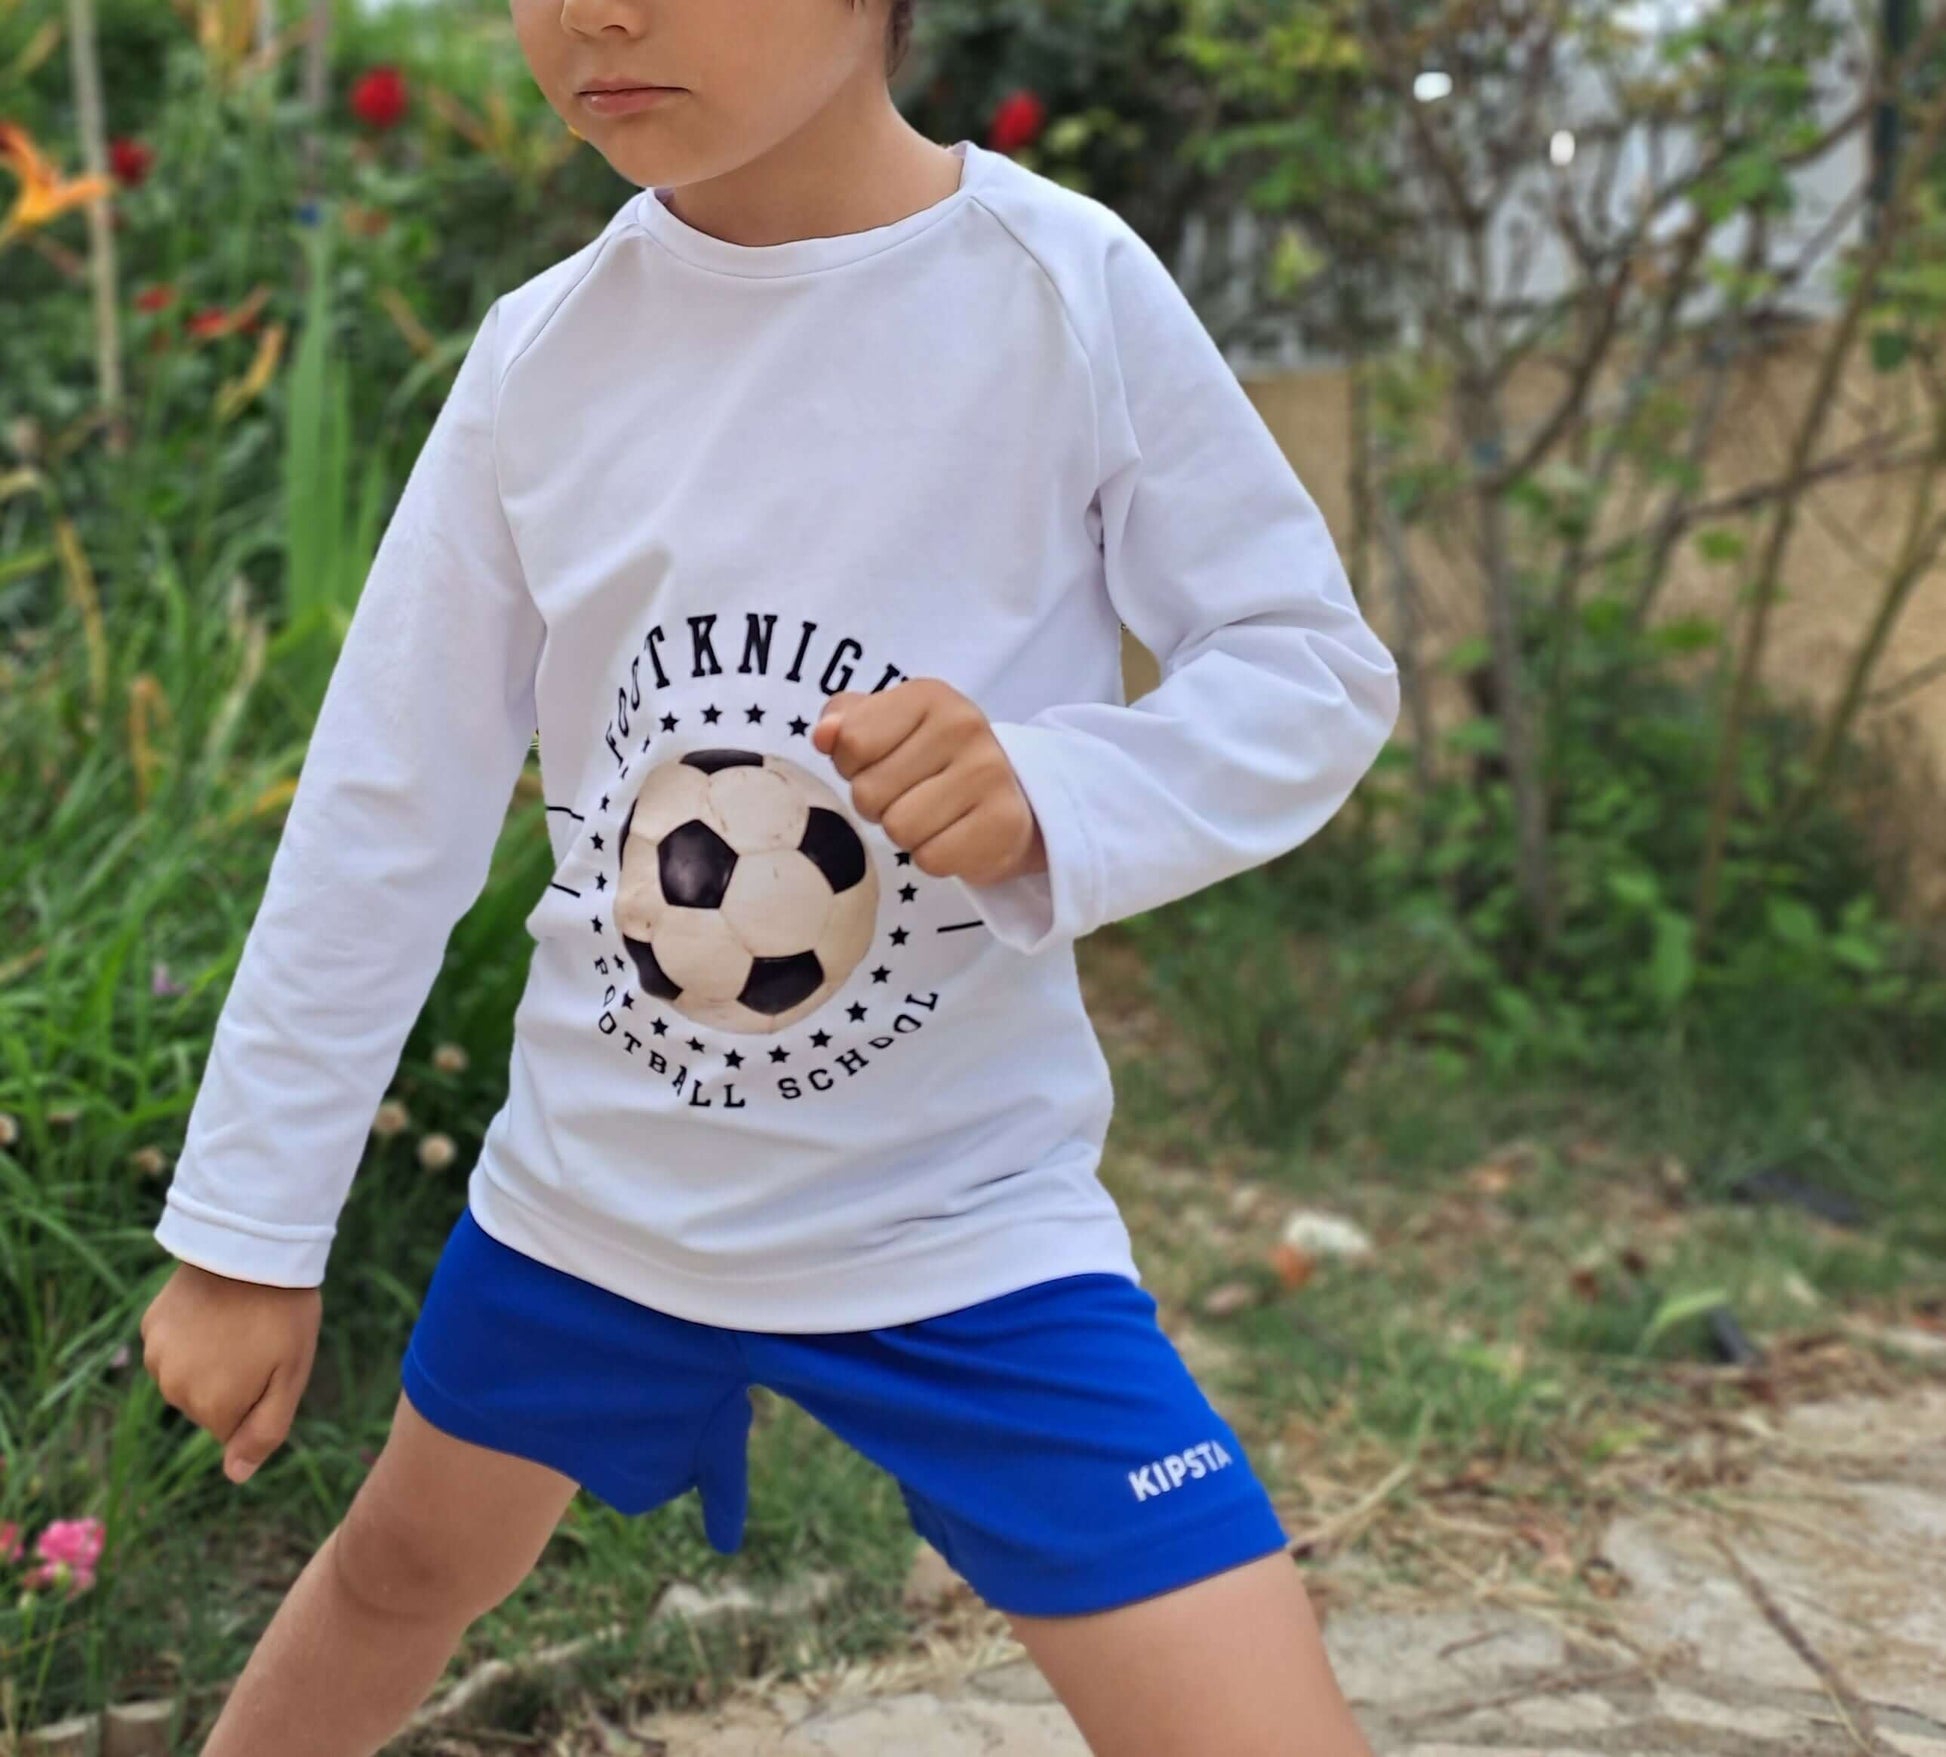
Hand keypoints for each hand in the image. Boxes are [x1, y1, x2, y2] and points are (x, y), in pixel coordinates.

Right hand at [140, 1262, 320, 1484]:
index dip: (259, 1399)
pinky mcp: (150, 1327)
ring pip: (186, 1378)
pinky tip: (213, 1309)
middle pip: (206, 1406)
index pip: (232, 1430)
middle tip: (257, 1340)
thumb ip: (265, 1433)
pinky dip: (190, 1335)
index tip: (272, 1364)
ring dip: (209, 1361)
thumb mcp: (291, 1376)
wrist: (252, 1248)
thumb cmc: (283, 1314)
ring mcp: (156, 1357)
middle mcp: (173, 1389)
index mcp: (211, 1407)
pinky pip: (172, 1347)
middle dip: (232, 1383)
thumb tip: (236, 1476)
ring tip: (236, 1323)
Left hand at [812, 679, 1047, 886]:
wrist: (1012, 797)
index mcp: (928, 696)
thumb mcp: (889, 728)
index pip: (851, 742)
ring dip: (906, 834)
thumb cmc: (933, 761)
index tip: (882, 763)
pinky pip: (931, 859)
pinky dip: (935, 856)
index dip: (852, 765)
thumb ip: (846, 723)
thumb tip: (823, 735)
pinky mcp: (1003, 823)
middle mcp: (964, 726)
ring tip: (933, 816)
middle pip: (869, 792)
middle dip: (879, 805)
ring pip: (898, 829)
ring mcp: (988, 774)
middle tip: (911, 795)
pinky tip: (955, 835)